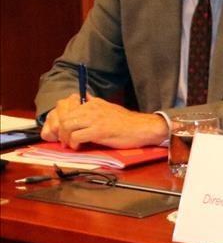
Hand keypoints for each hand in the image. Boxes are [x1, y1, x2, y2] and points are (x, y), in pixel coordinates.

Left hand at [41, 95, 168, 148]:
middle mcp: (92, 108)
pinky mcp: (99, 131)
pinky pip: (77, 137)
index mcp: (93, 102)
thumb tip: (85, 96)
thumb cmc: (127, 121)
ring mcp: (95, 119)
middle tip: (64, 140)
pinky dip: (74, 143)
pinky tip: (78, 147)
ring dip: (65, 137)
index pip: (67, 107)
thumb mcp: (109, 106)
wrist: (142, 128)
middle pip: (64, 117)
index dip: (60, 120)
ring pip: (67, 126)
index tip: (63, 131)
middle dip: (60, 130)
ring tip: (70, 144)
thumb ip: (95, 103)